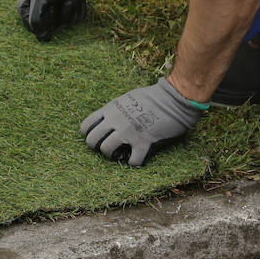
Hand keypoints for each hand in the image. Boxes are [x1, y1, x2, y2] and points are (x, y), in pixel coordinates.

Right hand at [16, 0, 94, 40]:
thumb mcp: (41, 0)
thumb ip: (37, 21)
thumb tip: (43, 37)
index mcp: (26, 9)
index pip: (35, 30)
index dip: (45, 22)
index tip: (49, 7)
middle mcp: (40, 13)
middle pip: (53, 29)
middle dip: (61, 14)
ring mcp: (56, 12)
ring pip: (67, 24)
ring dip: (71, 8)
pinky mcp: (70, 10)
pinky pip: (77, 18)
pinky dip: (79, 6)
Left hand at [80, 77, 203, 166]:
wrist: (173, 98)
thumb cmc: (153, 96)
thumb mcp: (128, 97)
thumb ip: (116, 109)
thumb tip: (110, 118)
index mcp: (111, 109)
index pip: (86, 125)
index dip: (89, 135)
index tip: (98, 138)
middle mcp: (115, 120)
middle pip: (92, 141)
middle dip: (98, 147)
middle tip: (108, 148)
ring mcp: (128, 132)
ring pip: (107, 150)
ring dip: (113, 155)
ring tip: (121, 153)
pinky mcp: (143, 142)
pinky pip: (132, 161)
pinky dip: (134, 162)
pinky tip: (137, 157)